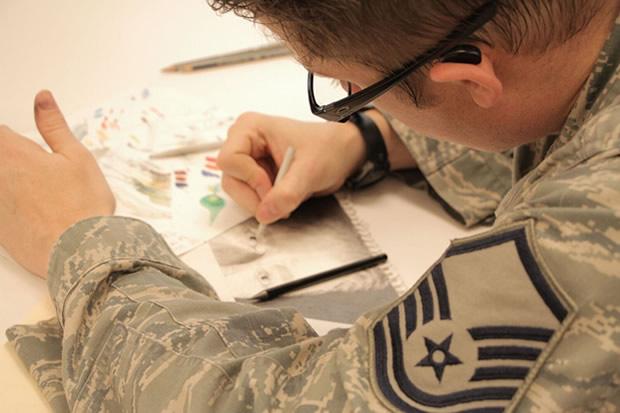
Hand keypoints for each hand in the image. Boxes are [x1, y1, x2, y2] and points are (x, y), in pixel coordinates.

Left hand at [0, 91, 114, 277]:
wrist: (80, 255)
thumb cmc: (83, 206)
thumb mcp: (77, 157)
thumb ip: (54, 125)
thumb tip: (42, 98)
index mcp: (12, 154)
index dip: (12, 136)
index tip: (31, 147)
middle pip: (0, 159)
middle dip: (16, 161)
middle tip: (43, 176)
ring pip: (2, 185)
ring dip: (15, 185)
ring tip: (44, 198)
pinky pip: (3, 210)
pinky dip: (15, 208)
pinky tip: (37, 217)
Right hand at [217, 112, 365, 223]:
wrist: (342, 153)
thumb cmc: (328, 148)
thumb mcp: (310, 170)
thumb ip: (287, 193)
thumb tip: (264, 214)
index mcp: (250, 128)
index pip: (229, 160)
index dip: (250, 179)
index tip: (272, 187)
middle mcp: (243, 142)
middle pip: (230, 179)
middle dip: (254, 196)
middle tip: (280, 201)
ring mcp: (248, 159)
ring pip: (237, 190)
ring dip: (260, 202)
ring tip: (285, 198)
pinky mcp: (254, 174)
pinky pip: (248, 196)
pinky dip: (264, 203)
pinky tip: (282, 197)